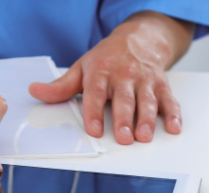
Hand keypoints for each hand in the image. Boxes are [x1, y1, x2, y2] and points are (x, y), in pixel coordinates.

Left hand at [29, 11, 193, 144]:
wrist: (140, 39)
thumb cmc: (107, 58)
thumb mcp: (81, 68)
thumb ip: (60, 86)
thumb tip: (35, 91)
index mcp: (101, 71)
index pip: (95, 93)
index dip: (94, 112)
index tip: (95, 130)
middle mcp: (124, 75)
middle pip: (124, 99)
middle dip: (125, 118)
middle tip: (124, 138)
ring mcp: (145, 80)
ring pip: (147, 101)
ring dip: (147, 120)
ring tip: (145, 136)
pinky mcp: (162, 85)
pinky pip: (169, 100)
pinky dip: (174, 114)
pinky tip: (173, 127)